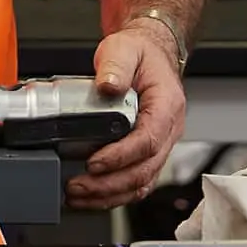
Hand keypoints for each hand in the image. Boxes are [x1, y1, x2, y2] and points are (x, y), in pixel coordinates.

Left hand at [66, 18, 185, 211]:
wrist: (150, 55)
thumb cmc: (141, 55)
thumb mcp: (124, 50)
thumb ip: (116, 66)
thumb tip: (108, 86)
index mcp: (166, 106)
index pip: (149, 140)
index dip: (121, 156)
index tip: (94, 163)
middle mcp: (168, 130)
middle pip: (145, 170)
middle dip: (110, 184)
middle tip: (78, 185)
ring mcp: (160, 144)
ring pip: (141, 182)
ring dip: (110, 195)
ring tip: (79, 196)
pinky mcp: (147, 153)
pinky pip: (136, 181)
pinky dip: (114, 194)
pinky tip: (91, 196)